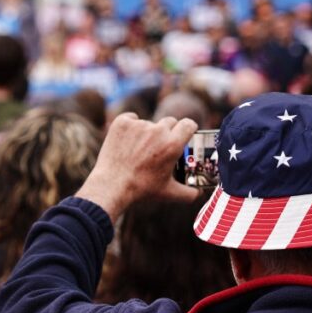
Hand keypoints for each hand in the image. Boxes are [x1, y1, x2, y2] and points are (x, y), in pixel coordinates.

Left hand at [76, 113, 198, 221]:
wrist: (111, 186)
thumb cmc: (142, 190)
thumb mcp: (169, 193)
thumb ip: (189, 194)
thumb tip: (199, 193)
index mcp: (173, 144)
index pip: (188, 124)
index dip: (188, 128)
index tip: (185, 131)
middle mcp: (157, 131)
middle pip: (170, 122)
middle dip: (168, 131)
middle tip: (160, 145)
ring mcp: (138, 125)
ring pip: (149, 123)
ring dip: (147, 132)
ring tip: (138, 150)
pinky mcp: (121, 123)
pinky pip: (131, 118)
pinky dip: (130, 126)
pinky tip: (127, 140)